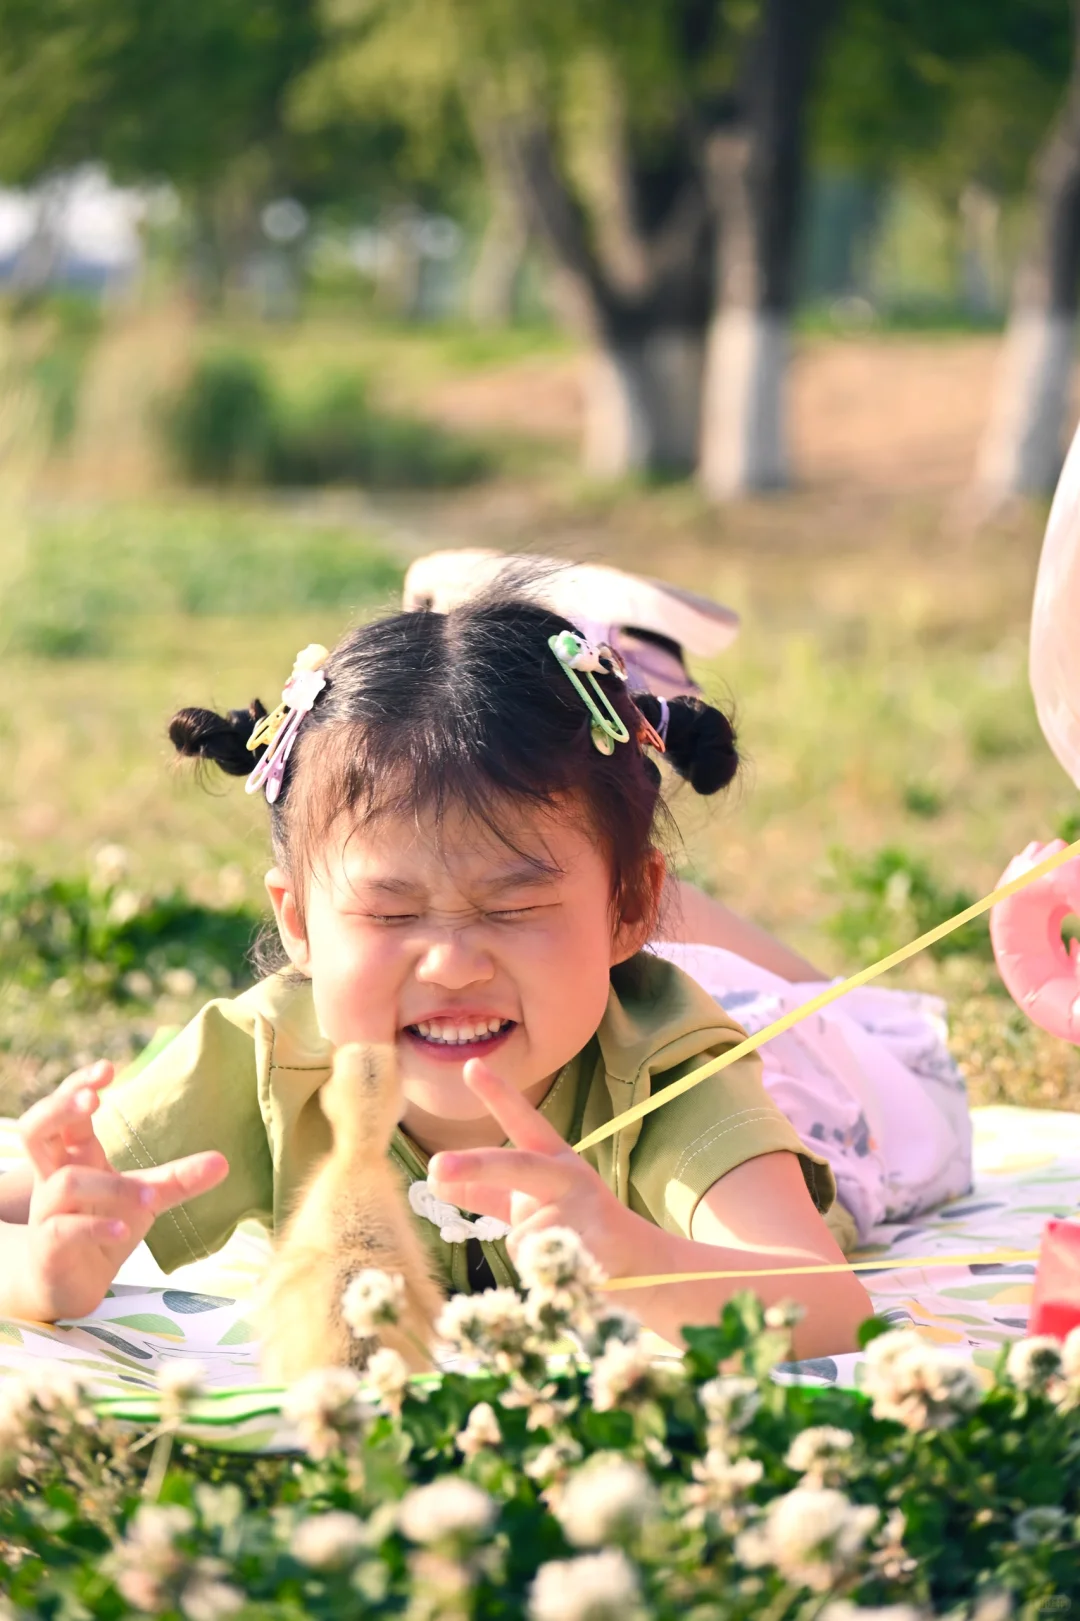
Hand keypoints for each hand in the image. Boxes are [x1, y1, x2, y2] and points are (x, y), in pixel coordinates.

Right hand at [18, 1060, 227, 1320]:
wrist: (72, 1284)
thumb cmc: (103, 1225)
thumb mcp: (146, 1198)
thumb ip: (178, 1179)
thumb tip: (224, 1162)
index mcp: (76, 1156)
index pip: (66, 1111)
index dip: (77, 1087)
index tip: (108, 1069)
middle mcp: (54, 1177)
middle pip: (36, 1129)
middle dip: (60, 1109)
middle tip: (93, 1099)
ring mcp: (47, 1211)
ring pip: (65, 1183)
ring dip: (110, 1186)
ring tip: (148, 1196)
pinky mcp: (48, 1247)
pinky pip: (63, 1229)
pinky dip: (95, 1227)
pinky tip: (123, 1230)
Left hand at [427, 1060, 638, 1278]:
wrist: (638, 1262)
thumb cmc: (573, 1227)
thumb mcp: (529, 1202)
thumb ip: (486, 1192)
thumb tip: (433, 1181)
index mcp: (552, 1158)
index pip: (521, 1121)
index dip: (497, 1094)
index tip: (471, 1066)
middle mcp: (566, 1173)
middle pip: (514, 1166)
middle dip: (472, 1167)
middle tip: (435, 1168)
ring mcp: (580, 1207)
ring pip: (520, 1235)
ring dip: (527, 1252)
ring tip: (561, 1251)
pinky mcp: (590, 1242)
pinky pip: (540, 1263)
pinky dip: (544, 1273)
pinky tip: (575, 1265)